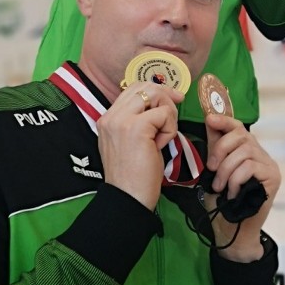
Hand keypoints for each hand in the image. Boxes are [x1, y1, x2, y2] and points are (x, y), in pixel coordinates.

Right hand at [97, 82, 182, 210]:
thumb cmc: (134, 175)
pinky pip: (164, 114)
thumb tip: (162, 102)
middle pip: (145, 86)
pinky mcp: (136, 127)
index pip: (133, 89)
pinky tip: (160, 145)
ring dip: (168, 114)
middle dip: (165, 96)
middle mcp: (111, 116)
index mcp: (108, 119)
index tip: (172, 99)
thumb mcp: (133, 142)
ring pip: (155, 95)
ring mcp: (121, 120)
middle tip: (177, 108)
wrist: (128, 198)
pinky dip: (170, 129)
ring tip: (163, 136)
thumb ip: (138, 121)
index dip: (156, 91)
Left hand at [203, 114, 279, 260]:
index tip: (209, 120)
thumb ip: (215, 148)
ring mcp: (269, 165)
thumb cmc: (222, 202)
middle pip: (241, 135)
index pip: (239, 127)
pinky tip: (233, 192)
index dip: (224, 121)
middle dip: (220, 150)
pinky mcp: (273, 177)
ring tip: (220, 186)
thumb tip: (209, 121)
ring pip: (244, 152)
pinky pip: (250, 167)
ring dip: (226, 170)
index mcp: (248, 151)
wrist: (232, 230)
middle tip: (211, 169)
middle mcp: (261, 155)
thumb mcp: (214, 170)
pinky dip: (236, 179)